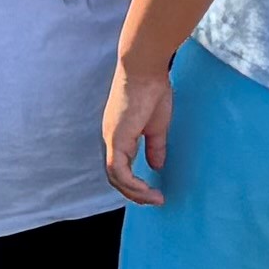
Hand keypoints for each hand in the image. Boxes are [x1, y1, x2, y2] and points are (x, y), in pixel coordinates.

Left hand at [102, 52, 173, 206]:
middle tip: (154, 200)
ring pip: (116, 178)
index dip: (135, 182)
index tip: (154, 191)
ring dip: (135, 193)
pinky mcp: (116, 139)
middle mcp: (111, 138)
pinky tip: (149, 190)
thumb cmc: (152, 88)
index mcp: (119, 133)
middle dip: (135, 193)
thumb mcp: (157, 126)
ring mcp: (111, 138)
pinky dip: (133, 185)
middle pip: (116, 176)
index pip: (121, 165)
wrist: (145, 68)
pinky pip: (119, 172)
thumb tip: (156, 166)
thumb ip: (155, 146)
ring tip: (155, 199)